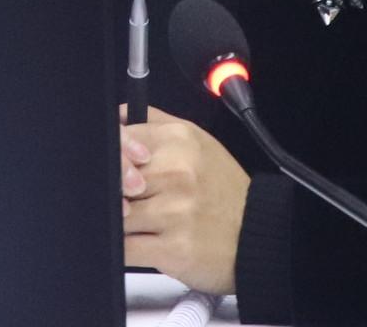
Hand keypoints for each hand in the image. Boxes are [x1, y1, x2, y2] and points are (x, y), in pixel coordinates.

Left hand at [119, 105, 250, 293]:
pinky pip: (126, 248)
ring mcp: (175, 212)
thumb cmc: (222, 189)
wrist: (255, 231)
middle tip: (126, 199)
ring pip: (117, 214)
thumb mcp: (197, 141)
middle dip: (114, 192)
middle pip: (114, 179)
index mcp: (179, 141)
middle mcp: (177, 173)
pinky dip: (123, 248)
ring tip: (135, 222)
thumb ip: (154, 123)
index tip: (114, 171)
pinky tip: (137, 243)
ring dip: (119, 221)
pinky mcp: (173, 249)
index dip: (110, 160)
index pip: (119, 141)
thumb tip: (117, 117)